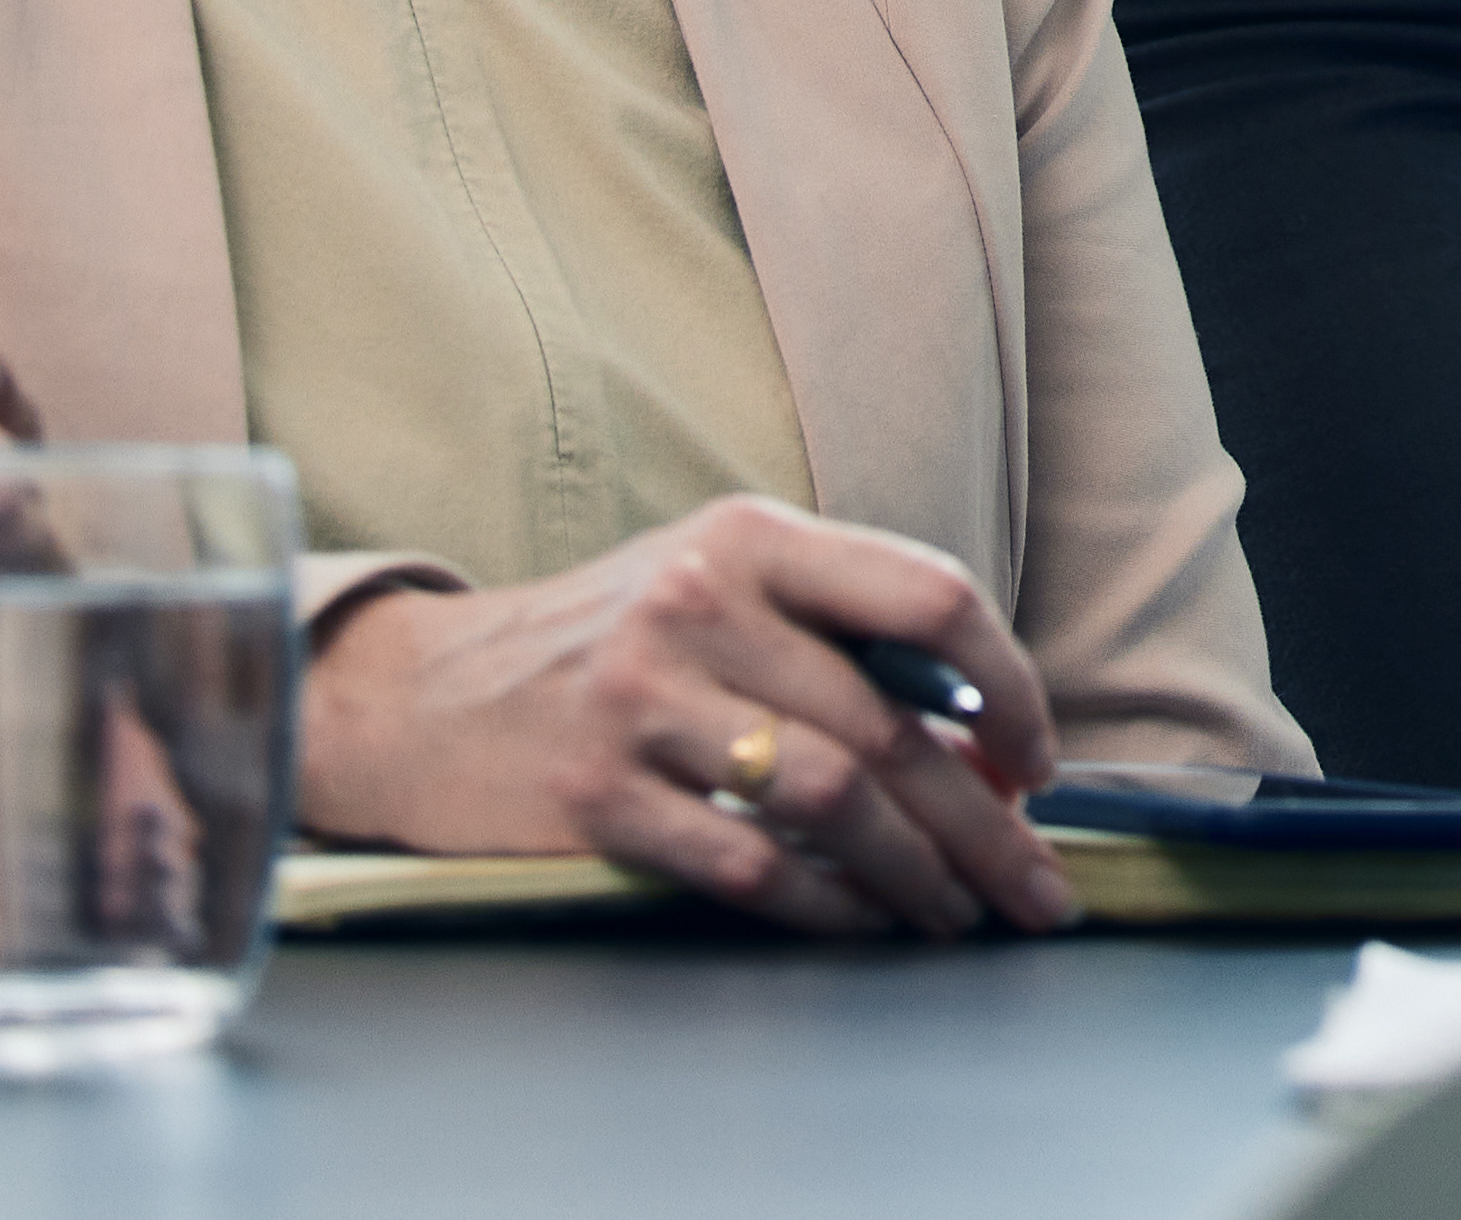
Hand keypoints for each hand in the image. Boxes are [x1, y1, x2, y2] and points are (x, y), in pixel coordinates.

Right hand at [299, 497, 1070, 938]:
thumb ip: (840, 634)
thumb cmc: (609, 644)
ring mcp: (640, 700)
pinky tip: (861, 923)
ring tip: (955, 913)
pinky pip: (746, 866)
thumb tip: (987, 744)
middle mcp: (699, 603)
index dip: (1010, 687)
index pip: (927, 597)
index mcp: (751, 537)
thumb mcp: (718, 584)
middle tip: (1034, 886)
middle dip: (985, 823)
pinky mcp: (594, 796)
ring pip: (831, 798)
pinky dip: (823, 907)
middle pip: (890, 727)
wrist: (421, 696)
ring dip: (916, 873)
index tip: (1039, 762)